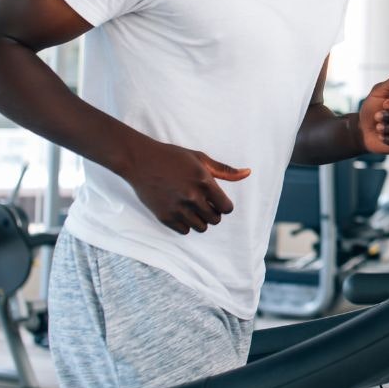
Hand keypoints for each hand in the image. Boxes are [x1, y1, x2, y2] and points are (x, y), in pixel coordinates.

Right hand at [121, 141, 247, 234]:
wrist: (140, 160)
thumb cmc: (172, 157)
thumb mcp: (200, 158)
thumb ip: (225, 171)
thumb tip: (248, 173)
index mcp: (204, 181)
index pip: (227, 208)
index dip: (224, 206)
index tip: (217, 201)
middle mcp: (192, 197)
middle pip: (215, 220)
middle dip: (213, 213)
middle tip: (204, 204)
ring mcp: (177, 208)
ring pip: (201, 227)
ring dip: (200, 220)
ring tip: (192, 208)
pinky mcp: (164, 216)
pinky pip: (184, 230)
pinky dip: (185, 224)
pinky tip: (181, 211)